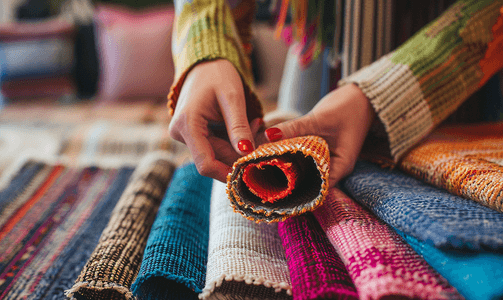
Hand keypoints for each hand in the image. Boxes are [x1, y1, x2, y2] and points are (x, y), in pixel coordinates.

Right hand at [168, 59, 261, 181]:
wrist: (205, 63)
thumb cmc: (218, 74)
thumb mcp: (233, 98)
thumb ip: (239, 126)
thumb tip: (246, 154)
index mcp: (187, 125)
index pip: (206, 164)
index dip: (228, 172)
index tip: (251, 171)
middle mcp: (180, 133)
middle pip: (214, 159)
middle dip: (239, 154)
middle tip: (262, 134)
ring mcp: (185, 134)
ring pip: (216, 154)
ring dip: (239, 146)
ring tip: (255, 124)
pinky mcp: (192, 134)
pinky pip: (215, 146)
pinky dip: (233, 141)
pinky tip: (246, 125)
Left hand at [262, 84, 374, 187]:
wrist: (361, 97)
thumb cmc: (348, 107)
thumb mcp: (320, 118)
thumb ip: (295, 127)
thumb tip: (268, 135)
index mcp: (340, 166)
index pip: (317, 189)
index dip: (296, 191)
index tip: (274, 187)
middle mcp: (334, 168)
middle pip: (307, 182)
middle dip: (287, 180)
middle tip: (263, 176)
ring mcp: (326, 160)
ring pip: (303, 170)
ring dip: (286, 167)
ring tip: (263, 167)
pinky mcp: (319, 151)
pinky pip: (302, 158)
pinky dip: (290, 156)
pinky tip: (273, 153)